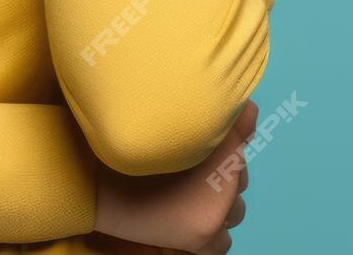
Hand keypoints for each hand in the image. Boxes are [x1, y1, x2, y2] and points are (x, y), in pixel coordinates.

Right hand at [91, 100, 256, 253]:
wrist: (99, 183)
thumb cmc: (136, 149)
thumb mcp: (179, 128)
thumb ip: (225, 122)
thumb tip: (253, 110)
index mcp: (223, 150)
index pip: (239, 147)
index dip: (221, 146)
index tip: (198, 150)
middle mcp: (225, 185)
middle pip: (238, 180)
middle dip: (221, 177)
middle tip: (190, 172)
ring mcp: (215, 216)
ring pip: (235, 211)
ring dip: (220, 205)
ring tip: (191, 198)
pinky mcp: (201, 239)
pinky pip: (222, 243)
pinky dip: (212, 233)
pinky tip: (193, 222)